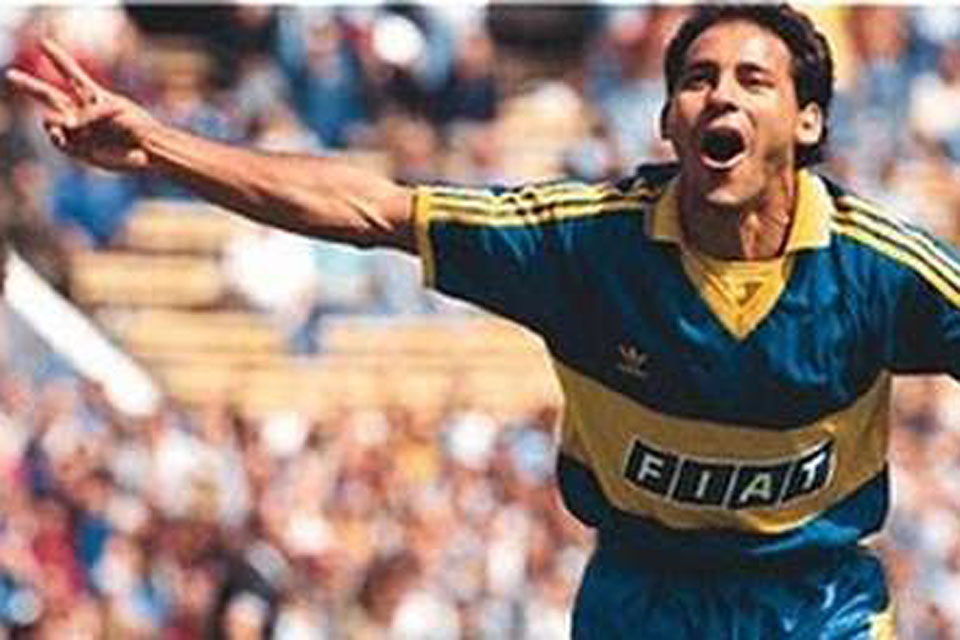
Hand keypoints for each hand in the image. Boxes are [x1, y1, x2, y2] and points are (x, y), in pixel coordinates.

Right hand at [5, 39, 158, 170]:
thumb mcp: (113, 110)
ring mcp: (77, 130)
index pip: (70, 73)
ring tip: (65, 126)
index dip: (57, 58)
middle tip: (10, 74)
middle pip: (48, 95)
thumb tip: (66, 128)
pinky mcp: (79, 149)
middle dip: (28, 85)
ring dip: (54, 121)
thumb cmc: (137, 126)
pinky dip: (58, 137)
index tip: (43, 43)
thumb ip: (87, 115)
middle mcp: (80, 111)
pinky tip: (58, 135)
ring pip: (51, 120)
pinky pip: (60, 141)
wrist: (148, 150)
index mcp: (92, 95)